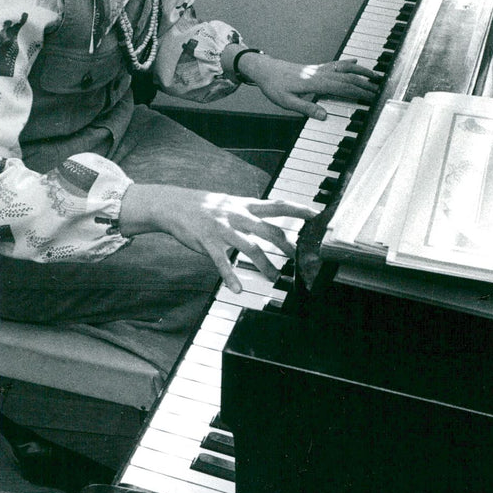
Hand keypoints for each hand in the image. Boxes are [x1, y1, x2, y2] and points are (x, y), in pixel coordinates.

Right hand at [120, 185, 316, 292]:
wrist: (174, 204)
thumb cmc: (206, 206)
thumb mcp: (231, 203)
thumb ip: (250, 213)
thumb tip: (271, 224)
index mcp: (245, 205)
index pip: (278, 205)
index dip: (298, 209)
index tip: (317, 215)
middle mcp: (237, 214)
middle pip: (269, 230)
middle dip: (286, 246)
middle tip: (298, 260)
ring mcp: (223, 227)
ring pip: (250, 247)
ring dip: (265, 265)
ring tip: (275, 278)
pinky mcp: (207, 241)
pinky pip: (221, 261)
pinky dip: (230, 276)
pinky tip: (237, 289)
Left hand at [241, 55, 379, 120]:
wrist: (264, 70)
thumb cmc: (274, 86)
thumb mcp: (286, 102)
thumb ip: (306, 108)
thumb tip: (324, 116)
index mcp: (314, 83)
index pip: (341, 87)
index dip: (358, 92)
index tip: (372, 96)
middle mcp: (319, 74)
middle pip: (347, 78)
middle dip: (365, 83)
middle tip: (380, 90)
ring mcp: (318, 69)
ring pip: (344, 68)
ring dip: (361, 72)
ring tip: (375, 75)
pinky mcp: (315, 68)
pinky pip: (336, 64)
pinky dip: (347, 63)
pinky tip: (355, 62)